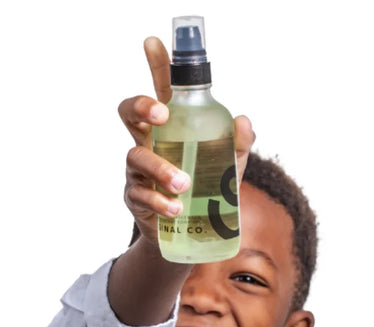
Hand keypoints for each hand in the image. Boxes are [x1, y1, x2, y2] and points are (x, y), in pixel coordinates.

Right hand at [118, 37, 254, 244]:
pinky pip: (140, 195)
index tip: (154, 43)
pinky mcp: (136, 199)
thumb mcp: (229, 167)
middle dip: (140, 106)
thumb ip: (238, 144)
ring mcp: (138, 172)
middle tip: (162, 114)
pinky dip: (160, 202)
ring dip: (160, 168)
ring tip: (183, 184)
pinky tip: (176, 209)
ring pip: (136, 158)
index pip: (162, 91)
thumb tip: (244, 121)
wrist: (190, 236)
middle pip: (129, 113)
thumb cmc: (206, 192)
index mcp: (171, 129)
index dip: (156, 65)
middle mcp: (149, 144)